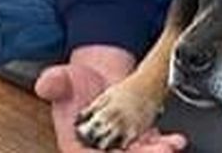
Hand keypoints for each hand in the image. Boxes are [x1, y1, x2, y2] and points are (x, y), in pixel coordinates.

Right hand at [34, 45, 186, 151]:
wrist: (98, 75)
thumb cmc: (76, 83)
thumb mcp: (62, 79)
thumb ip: (54, 82)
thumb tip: (45, 84)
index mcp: (77, 146)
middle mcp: (101, 151)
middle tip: (158, 151)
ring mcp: (123, 146)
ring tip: (169, 146)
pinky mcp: (140, 137)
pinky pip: (153, 145)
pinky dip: (166, 144)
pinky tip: (175, 140)